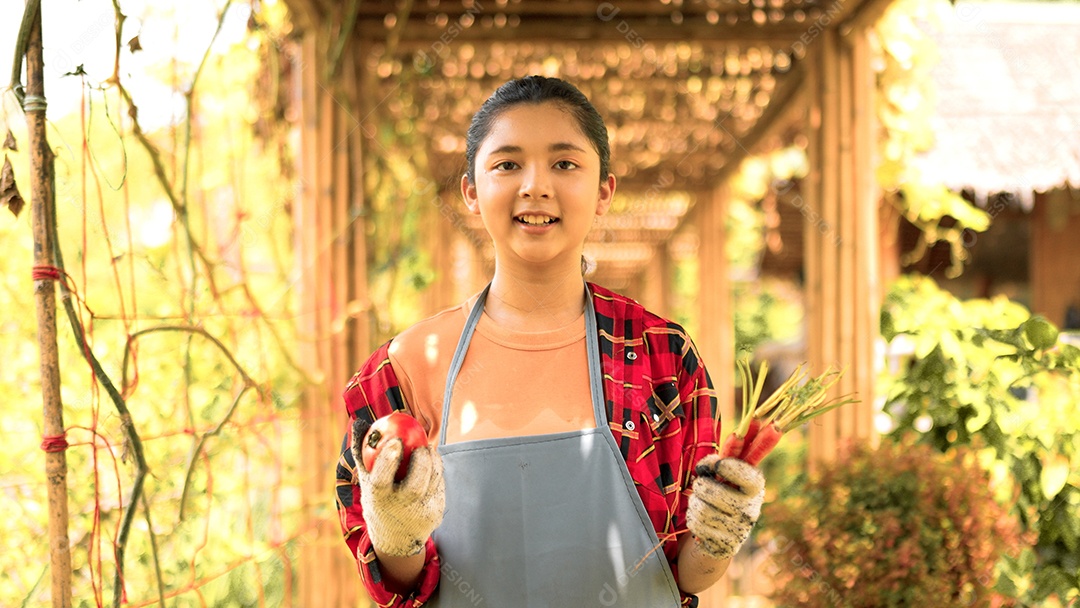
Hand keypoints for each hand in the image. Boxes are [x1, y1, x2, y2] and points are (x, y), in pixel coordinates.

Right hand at [353, 426, 444, 556]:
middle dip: (421, 460)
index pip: (381, 480)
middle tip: (421, 445)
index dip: (388, 459)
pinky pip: (439, 485)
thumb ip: (363, 452)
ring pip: (433, 481)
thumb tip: (360, 422)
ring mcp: (421, 513)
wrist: (396, 540)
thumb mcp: (366, 481)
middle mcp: (400, 510)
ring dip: (433, 461)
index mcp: (378, 501)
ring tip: (427, 450)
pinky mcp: (437, 513)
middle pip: (415, 484)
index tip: (395, 440)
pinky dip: (436, 471)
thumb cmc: (377, 501)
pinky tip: (431, 464)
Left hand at [686, 455, 764, 560]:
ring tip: (702, 504)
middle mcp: (751, 510)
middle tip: (703, 486)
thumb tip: (755, 421)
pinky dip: (693, 520)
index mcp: (755, 488)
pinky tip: (702, 522)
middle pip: (711, 491)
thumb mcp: (729, 472)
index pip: (746, 475)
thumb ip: (736, 449)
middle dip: (700, 486)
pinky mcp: (725, 546)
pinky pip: (697, 525)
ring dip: (694, 503)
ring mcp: (739, 530)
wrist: (719, 535)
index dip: (727, 466)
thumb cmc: (723, 493)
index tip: (716, 464)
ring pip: (700, 508)